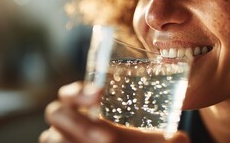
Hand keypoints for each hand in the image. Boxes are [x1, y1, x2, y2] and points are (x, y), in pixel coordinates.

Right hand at [40, 81, 189, 142]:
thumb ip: (163, 140)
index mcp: (87, 112)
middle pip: (55, 112)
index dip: (79, 92)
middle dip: (78, 122)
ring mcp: (61, 141)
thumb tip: (179, 139)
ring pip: (50, 138)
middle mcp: (67, 126)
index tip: (100, 94)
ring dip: (74, 140)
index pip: (71, 94)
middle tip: (108, 138)